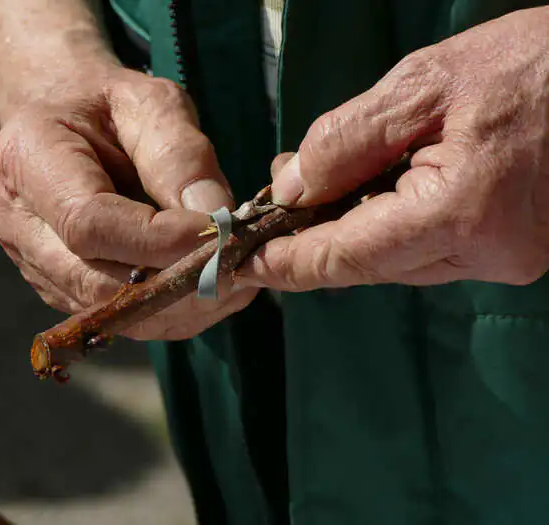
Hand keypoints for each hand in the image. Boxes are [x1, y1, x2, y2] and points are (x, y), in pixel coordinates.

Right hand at [0, 65, 255, 338]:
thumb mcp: (149, 103)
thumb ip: (180, 154)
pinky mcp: (62, 289)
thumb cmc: (108, 104)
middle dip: (177, 284)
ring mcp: (35, 266)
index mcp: (30, 161)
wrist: (64, 120)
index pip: (89, 224)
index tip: (223, 233)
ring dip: (181, 305)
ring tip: (232, 275)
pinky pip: (119, 319)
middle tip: (239, 265)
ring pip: (111, 313)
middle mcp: (20, 226)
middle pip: (96, 283)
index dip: (160, 241)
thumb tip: (216, 218)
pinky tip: (210, 285)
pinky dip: (172, 311)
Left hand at [236, 7, 548, 290]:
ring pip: (397, 261)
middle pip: (368, 264)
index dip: (289, 263)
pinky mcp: (511, 249)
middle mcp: (485, 254)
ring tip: (317, 187)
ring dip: (350, 231)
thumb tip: (293, 189)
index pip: (348, 257)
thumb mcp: (425, 84)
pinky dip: (389, 226)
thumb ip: (348, 140)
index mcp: (460, 212)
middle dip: (312, 240)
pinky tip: (370, 191)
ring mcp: (504, 258)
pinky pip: (428, 249)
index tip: (244, 262)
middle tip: (275, 200)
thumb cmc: (536, 64)